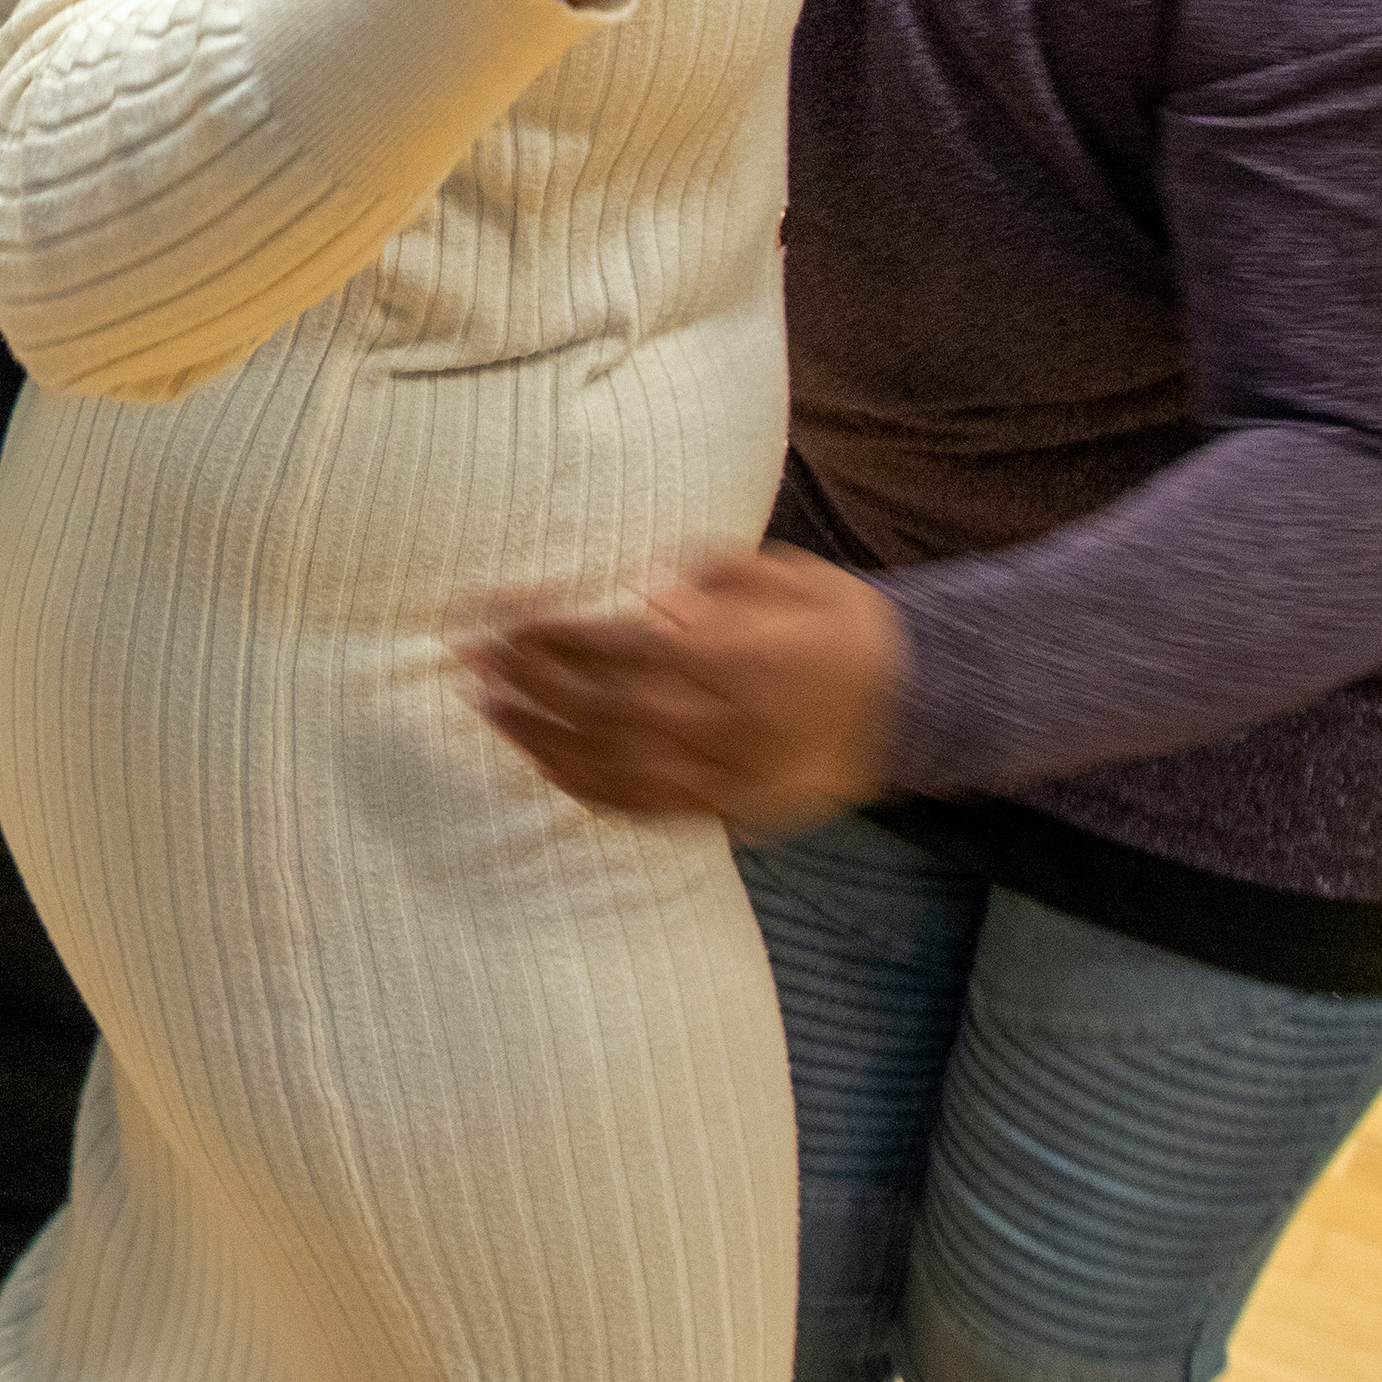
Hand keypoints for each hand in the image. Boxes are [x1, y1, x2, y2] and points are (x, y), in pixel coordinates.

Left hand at [463, 549, 903, 839]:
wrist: (910, 704)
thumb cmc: (839, 624)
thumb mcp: (791, 575)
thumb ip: (720, 578)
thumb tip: (653, 587)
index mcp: (738, 658)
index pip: (622, 646)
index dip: (554, 632)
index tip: (502, 612)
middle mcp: (724, 722)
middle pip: (602, 704)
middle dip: (529, 679)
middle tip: (470, 653)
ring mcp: (724, 771)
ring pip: (613, 762)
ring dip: (540, 735)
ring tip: (486, 704)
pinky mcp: (725, 805)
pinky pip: (642, 805)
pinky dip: (584, 786)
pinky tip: (541, 762)